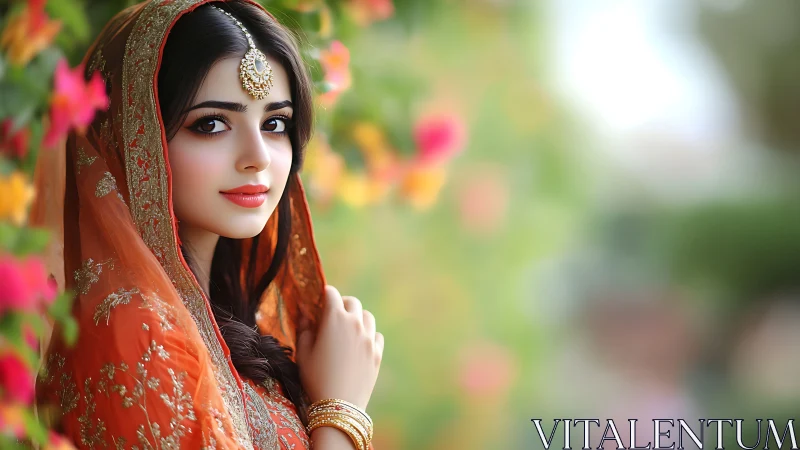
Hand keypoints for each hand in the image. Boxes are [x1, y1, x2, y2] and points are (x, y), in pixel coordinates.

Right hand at [296, 285, 383, 409]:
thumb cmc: (315, 378)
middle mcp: (355, 323)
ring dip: (357, 317)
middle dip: (342, 303)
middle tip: (332, 314)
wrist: (339, 405)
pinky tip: (360, 343)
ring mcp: (369, 338)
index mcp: (334, 319)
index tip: (318, 300)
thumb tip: (305, 314)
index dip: (323, 294)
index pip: (331, 293)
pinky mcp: (377, 352)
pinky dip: (368, 334)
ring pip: (367, 316)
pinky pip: (376, 335)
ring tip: (348, 328)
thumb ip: (304, 329)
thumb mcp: (303, 353)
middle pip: (352, 302)